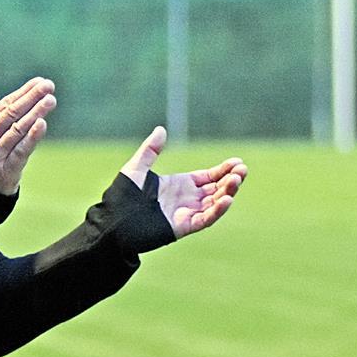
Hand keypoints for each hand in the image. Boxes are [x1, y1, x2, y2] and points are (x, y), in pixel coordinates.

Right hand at [0, 77, 56, 194]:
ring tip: (50, 100)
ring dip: (35, 112)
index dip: (22, 92)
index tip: (38, 82)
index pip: (3, 106)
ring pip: (18, 129)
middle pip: (10, 114)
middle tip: (47, 86)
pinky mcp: (7, 169)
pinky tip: (42, 123)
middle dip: (31, 98)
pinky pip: (21, 150)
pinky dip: (32, 136)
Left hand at [120, 126, 246, 238]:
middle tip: (243, 169)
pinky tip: (227, 199)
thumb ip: (150, 150)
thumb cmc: (123, 196)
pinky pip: (205, 219)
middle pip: (216, 189)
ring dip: (228, 192)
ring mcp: (187, 213)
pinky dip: (217, 210)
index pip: (208, 177)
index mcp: (180, 186)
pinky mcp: (184, 226)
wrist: (114, 222)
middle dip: (231, 179)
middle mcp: (187, 200)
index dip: (223, 170)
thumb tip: (161, 129)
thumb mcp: (137, 168)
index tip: (237, 162)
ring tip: (237, 179)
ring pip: (214, 203)